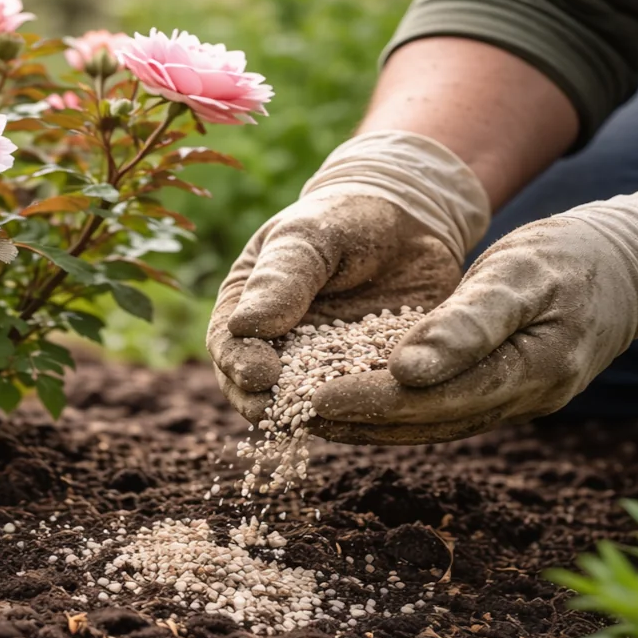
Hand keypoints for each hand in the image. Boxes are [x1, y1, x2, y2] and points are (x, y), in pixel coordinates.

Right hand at [209, 130, 488, 423]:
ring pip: (312, 407)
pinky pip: (363, 406)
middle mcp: (276, 350)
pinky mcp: (365, 382)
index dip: (239, 366)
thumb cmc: (344, 218)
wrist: (407, 222)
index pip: (229, 348)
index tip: (260, 376)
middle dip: (274, 407)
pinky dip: (368, 412)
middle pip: (261, 392)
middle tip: (291, 415)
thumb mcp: (309, 236)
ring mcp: (321, 371)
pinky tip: (381, 412)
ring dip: (322, 417)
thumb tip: (243, 326)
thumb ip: (280, 278)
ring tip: (337, 419)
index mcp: (245, 311)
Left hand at [309, 180, 637, 442]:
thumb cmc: (578, 255)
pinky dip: (394, 410)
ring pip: (430, 424)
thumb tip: (406, 371)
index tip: (311, 398)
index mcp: (530, 372)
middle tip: (289, 414)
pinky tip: (351, 400)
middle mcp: (523, 399)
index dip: (368, 402)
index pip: (433, 400)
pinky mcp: (508, 392)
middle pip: (424, 422)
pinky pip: (442, 411)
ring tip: (306, 414)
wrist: (637, 263)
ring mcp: (518, 402)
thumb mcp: (523, 273)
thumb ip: (468, 322)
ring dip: (369, 424)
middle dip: (356, 421)